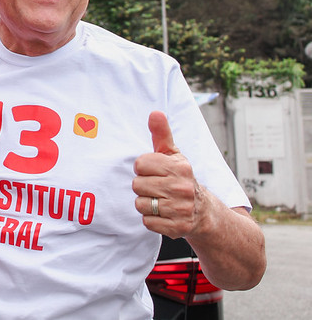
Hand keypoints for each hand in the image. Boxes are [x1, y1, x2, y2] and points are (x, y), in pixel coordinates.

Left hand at [132, 111, 199, 238]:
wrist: (203, 211)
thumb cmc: (180, 178)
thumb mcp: (173, 155)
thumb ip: (162, 134)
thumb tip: (155, 113)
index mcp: (179, 167)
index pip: (139, 164)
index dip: (143, 169)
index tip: (155, 172)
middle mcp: (182, 187)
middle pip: (137, 185)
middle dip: (144, 187)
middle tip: (158, 188)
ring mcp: (181, 208)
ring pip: (140, 204)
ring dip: (146, 204)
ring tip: (161, 201)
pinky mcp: (178, 227)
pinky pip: (147, 222)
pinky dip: (152, 220)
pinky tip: (164, 214)